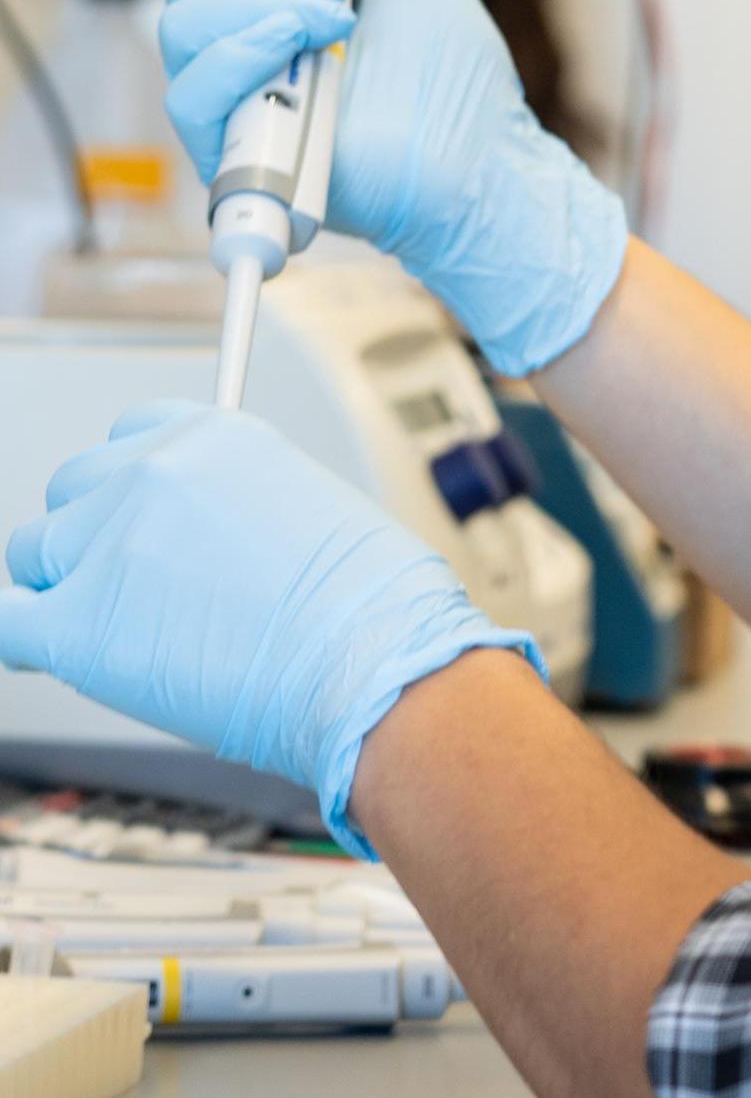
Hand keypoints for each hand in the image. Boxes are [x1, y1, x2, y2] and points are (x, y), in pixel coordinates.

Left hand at [0, 401, 542, 853]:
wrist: (369, 662)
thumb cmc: (368, 602)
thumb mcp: (311, 502)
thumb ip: (237, 501)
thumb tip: (212, 538)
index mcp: (206, 436)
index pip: (130, 435)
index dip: (134, 484)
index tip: (145, 519)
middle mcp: (149, 473)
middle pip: (75, 488)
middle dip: (97, 534)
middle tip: (139, 584)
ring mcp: (107, 545)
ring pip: (35, 553)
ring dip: (64, 586)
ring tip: (117, 629)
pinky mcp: (79, 625)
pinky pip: (10, 624)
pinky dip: (25, 638)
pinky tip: (58, 653)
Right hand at [160, 0, 627, 375]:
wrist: (479, 155)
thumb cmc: (453, 74)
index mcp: (269, 5)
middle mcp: (241, 50)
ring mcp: (235, 103)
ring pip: (181, 25)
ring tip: (334, 16)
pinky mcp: (234, 156)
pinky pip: (189, 95)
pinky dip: (238, 52)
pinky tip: (296, 39)